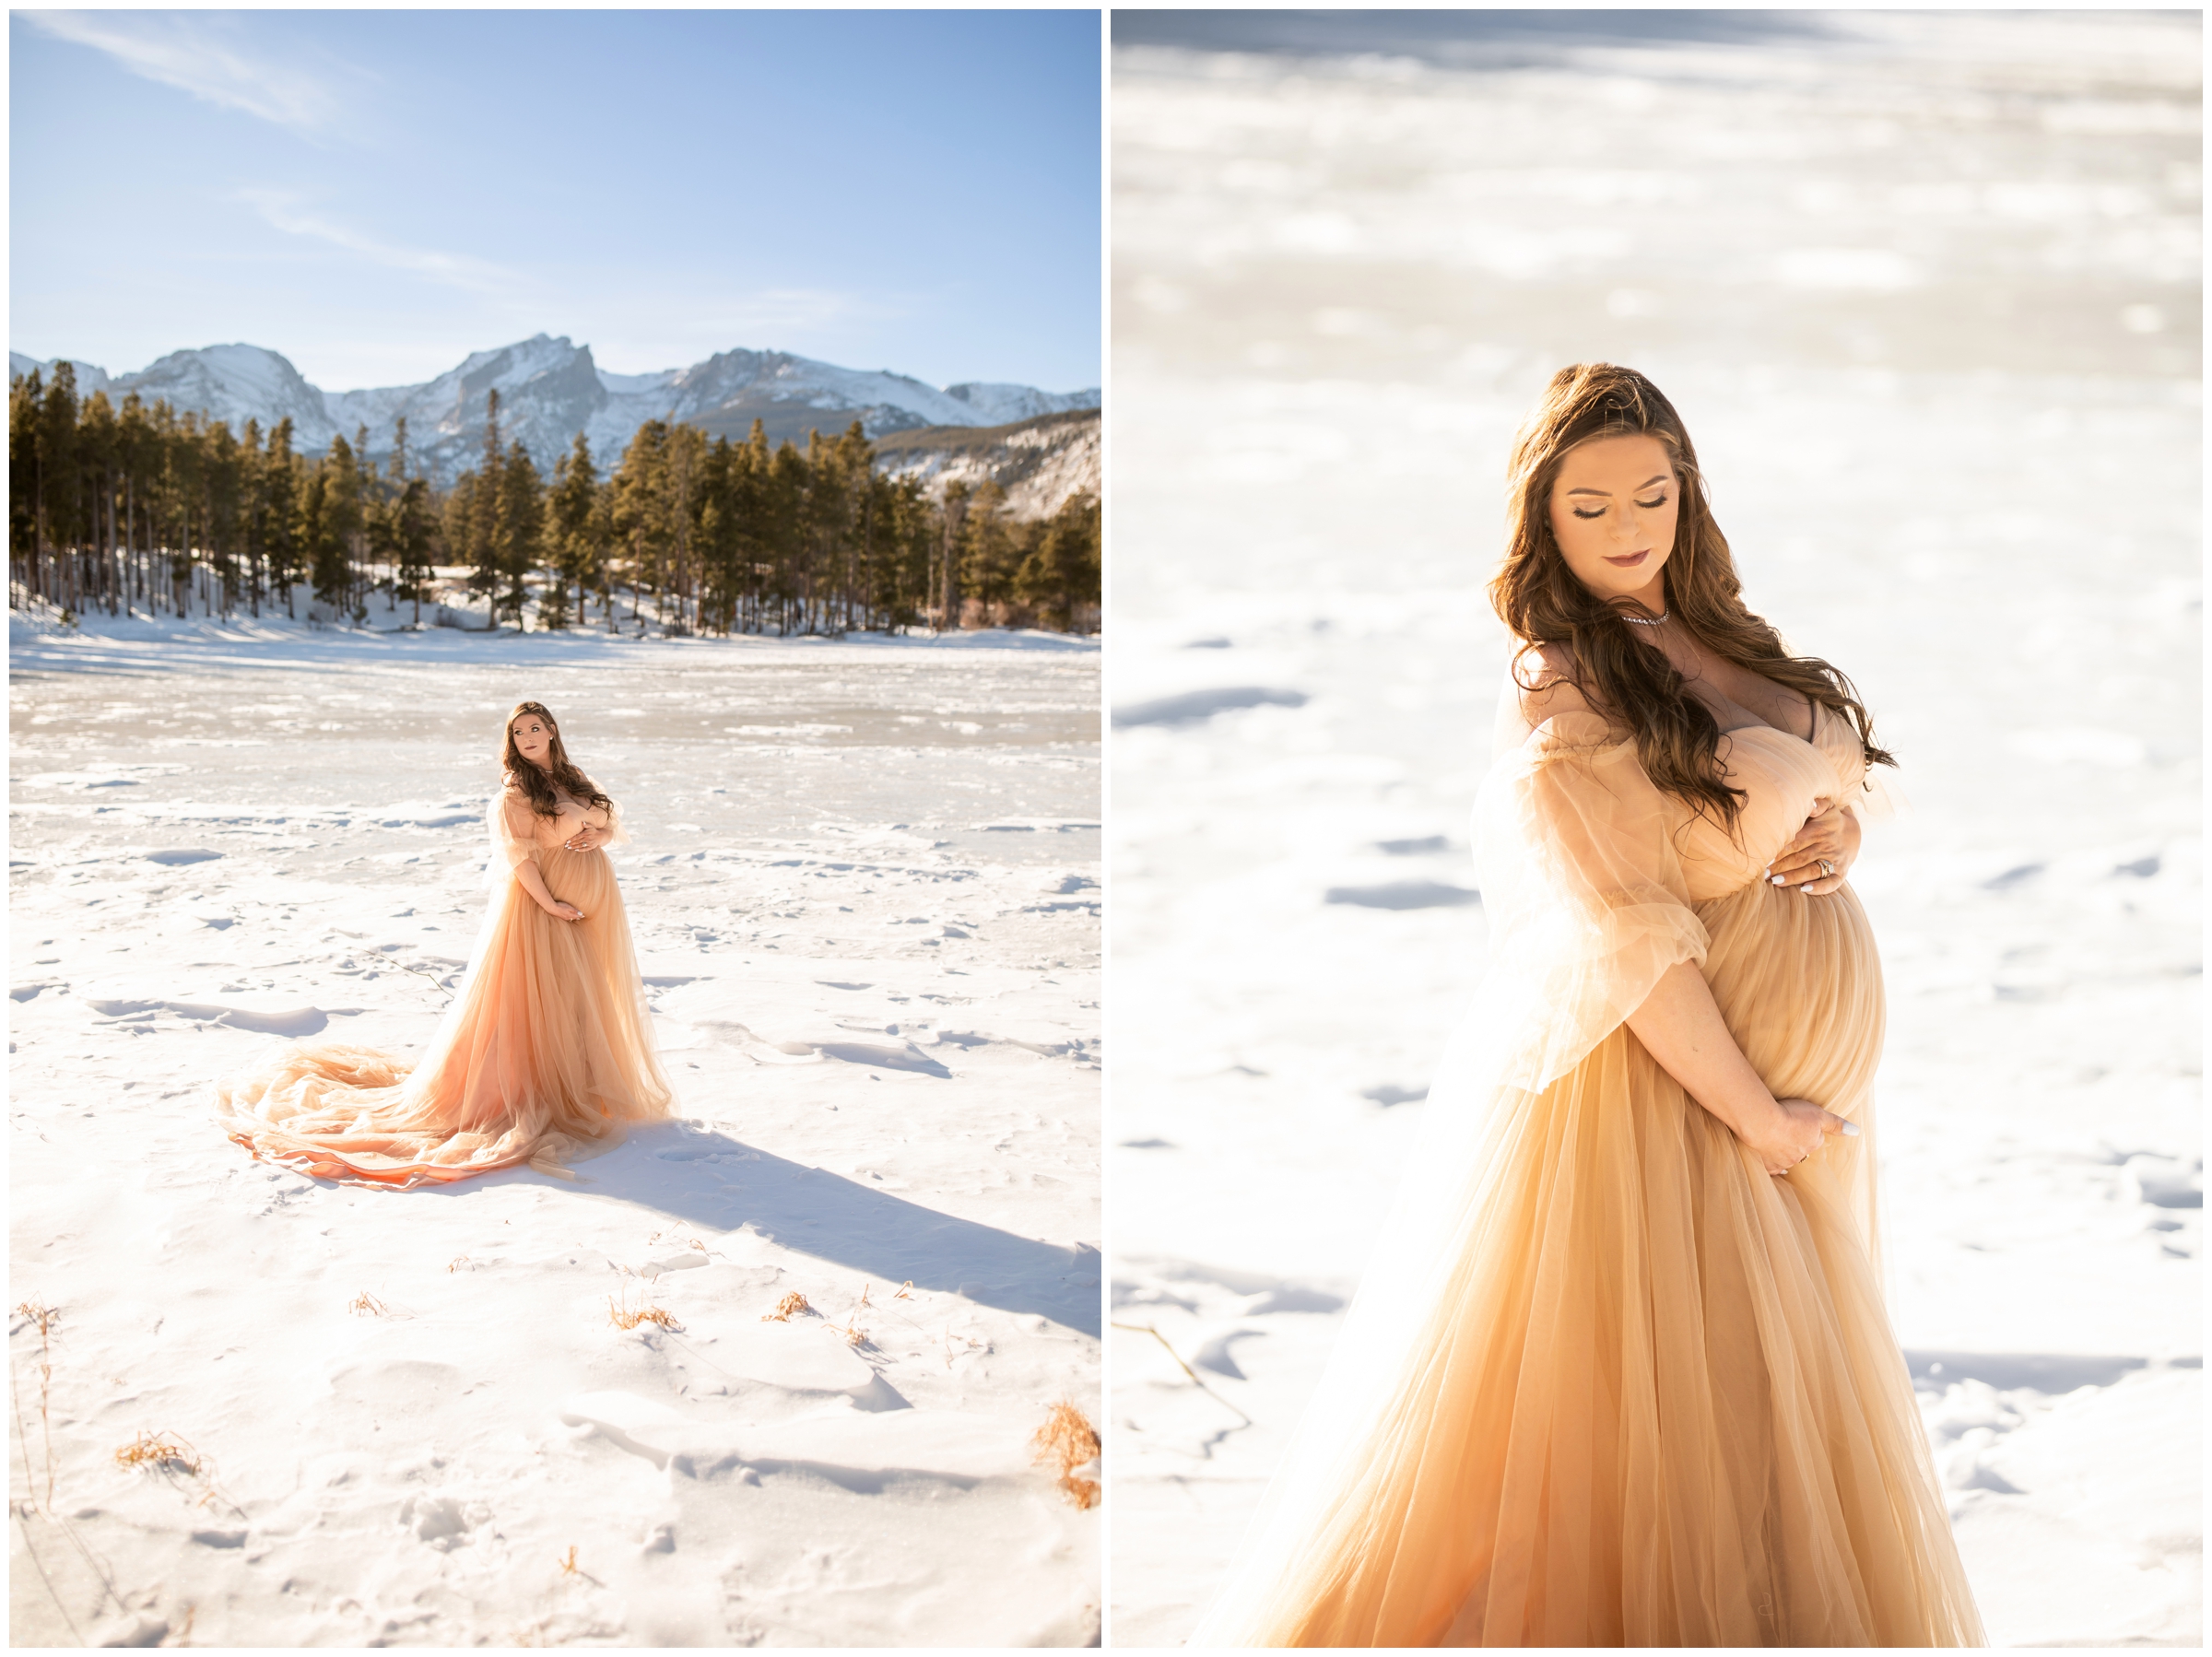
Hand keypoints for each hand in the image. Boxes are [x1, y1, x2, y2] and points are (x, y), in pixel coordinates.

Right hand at [546, 900, 585, 922]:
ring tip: (577, 918)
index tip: (584, 915)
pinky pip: (567, 918)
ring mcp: (564, 917)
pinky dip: (570, 918)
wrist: (552, 908)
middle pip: (574, 918)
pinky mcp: (561, 916)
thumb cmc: (561, 906)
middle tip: (582, 917)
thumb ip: (575, 911)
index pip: (577, 916)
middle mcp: (567, 917)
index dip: (581, 915)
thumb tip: (581, 914)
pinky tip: (569, 917)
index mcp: (570, 915)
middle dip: (578, 917)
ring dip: (574, 918)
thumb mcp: (569, 907)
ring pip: (571, 918)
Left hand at [563, 824, 605, 851]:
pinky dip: (580, 850)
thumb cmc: (593, 831)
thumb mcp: (591, 826)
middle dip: (571, 844)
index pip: (577, 837)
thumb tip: (582, 822)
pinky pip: (585, 849)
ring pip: (580, 845)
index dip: (572, 839)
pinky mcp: (591, 847)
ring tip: (569, 848)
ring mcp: (589, 843)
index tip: (567, 841)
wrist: (601, 836)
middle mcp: (587, 838)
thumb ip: (586, 824)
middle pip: (577, 842)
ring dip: (574, 847)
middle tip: (566, 845)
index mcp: (585, 834)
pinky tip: (576, 850)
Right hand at [1742, 1096, 1856, 1175]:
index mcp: (1812, 1144)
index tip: (1803, 1124)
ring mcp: (1782, 1162)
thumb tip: (1856, 1132)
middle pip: (1802, 1152)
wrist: (1761, 1123)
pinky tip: (1773, 1166)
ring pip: (1787, 1160)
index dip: (1811, 1131)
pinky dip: (1773, 1168)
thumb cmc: (1790, 1116)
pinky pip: (1772, 1170)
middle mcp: (1799, 1156)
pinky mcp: (1766, 1165)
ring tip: (1778, 1144)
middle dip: (1797, 1144)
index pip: (1816, 1140)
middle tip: (1789, 1133)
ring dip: (1785, 1153)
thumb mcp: (1818, 1114)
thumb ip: (1836, 1124)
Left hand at [1768, 801, 1858, 894]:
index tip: (1765, 856)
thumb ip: (1816, 805)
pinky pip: (1832, 883)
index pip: (1796, 841)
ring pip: (1811, 871)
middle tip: (1763, 874)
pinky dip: (1820, 888)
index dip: (1781, 849)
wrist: (1853, 832)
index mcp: (1819, 831)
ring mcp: (1834, 861)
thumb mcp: (1827, 807)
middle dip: (1781, 866)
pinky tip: (1804, 890)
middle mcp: (1826, 846)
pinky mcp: (1841, 873)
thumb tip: (1809, 802)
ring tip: (1775, 882)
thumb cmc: (1830, 820)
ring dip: (1794, 877)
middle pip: (1800, 858)